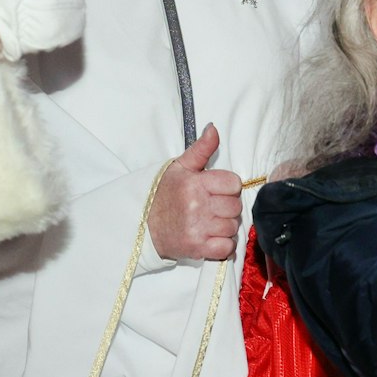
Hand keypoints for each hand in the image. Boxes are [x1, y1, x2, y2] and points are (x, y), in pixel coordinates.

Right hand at [148, 125, 243, 261]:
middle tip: (211, 207)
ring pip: (232, 227)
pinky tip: (211, 237)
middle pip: (236, 206)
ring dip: (225, 226)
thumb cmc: (163, 193)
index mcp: (196, 183)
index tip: (216, 190)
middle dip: (227, 207)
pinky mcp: (197, 248)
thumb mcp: (180, 166)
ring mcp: (198, 228)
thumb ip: (201, 148)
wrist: (141, 224)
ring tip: (209, 222)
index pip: (234, 183)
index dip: (228, 187)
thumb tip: (213, 128)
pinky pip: (226, 248)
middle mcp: (198, 205)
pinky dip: (223, 245)